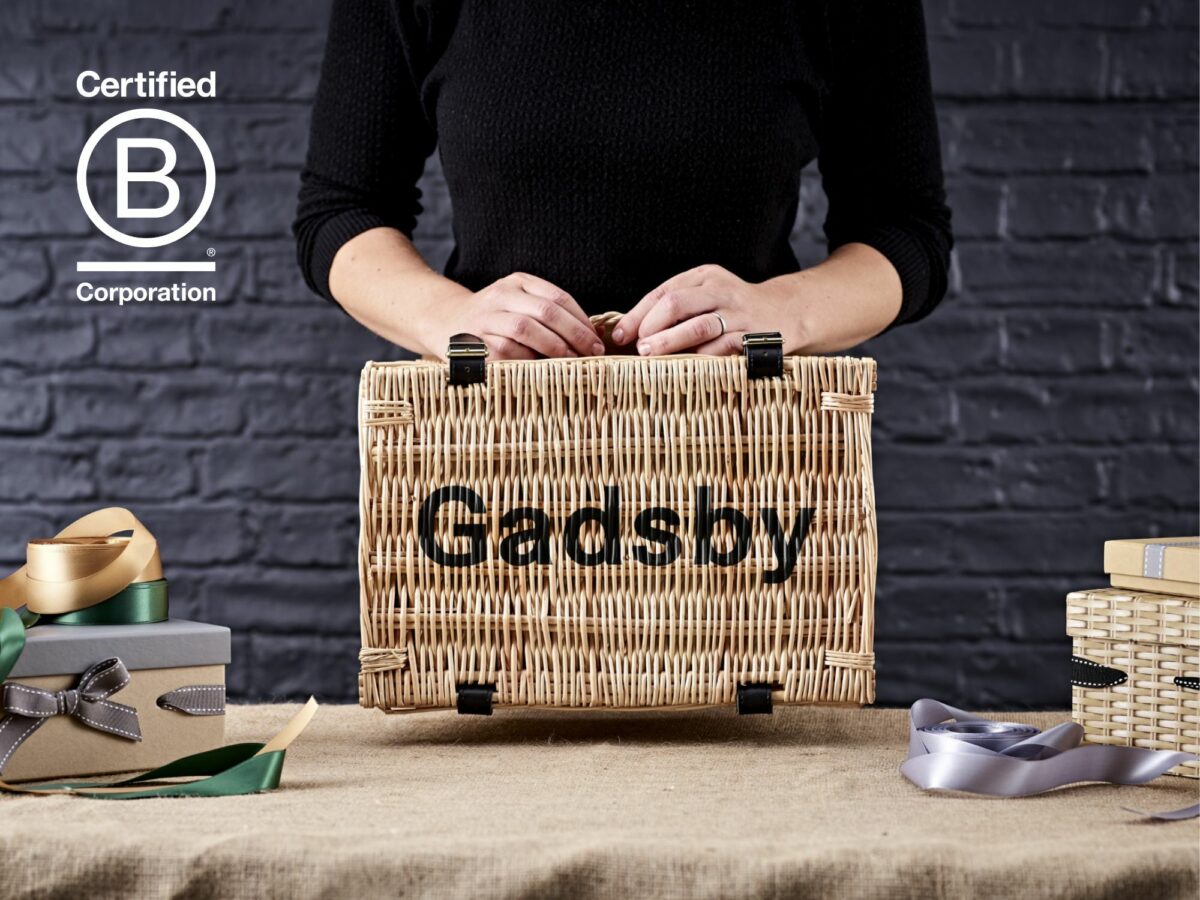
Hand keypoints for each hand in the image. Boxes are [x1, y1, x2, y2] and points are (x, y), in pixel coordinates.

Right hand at [437, 273, 604, 359]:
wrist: (443, 321)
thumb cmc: (493, 319)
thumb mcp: (518, 303)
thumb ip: (548, 314)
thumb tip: (590, 336)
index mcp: (517, 283)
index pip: (557, 297)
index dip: (582, 319)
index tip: (597, 339)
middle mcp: (500, 295)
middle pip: (546, 311)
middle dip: (575, 334)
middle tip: (593, 353)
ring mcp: (485, 317)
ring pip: (526, 328)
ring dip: (554, 347)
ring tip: (572, 361)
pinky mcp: (475, 341)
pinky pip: (506, 351)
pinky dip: (528, 361)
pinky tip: (543, 369)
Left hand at [612, 265, 801, 355]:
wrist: (787, 311)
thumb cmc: (734, 309)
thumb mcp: (705, 297)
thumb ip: (674, 310)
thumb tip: (630, 334)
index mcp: (704, 277)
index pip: (663, 293)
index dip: (637, 315)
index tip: (619, 335)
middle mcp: (721, 290)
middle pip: (677, 303)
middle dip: (651, 326)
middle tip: (638, 347)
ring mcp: (738, 313)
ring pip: (699, 326)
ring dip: (670, 342)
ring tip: (651, 355)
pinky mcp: (753, 336)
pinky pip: (722, 349)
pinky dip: (701, 359)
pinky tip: (686, 368)